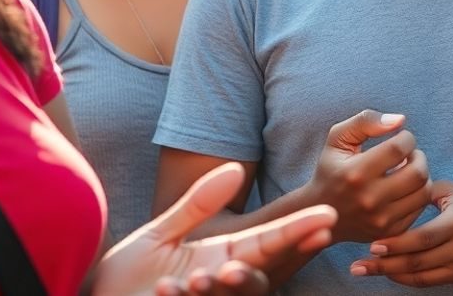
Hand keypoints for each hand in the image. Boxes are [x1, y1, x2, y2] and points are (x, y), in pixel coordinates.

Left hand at [93, 162, 335, 295]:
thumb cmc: (126, 276)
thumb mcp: (160, 233)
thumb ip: (196, 205)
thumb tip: (236, 169)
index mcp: (219, 260)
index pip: (267, 244)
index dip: (296, 232)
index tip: (326, 218)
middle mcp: (216, 285)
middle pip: (257, 281)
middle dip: (253, 277)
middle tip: (234, 268)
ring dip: (216, 292)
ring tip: (192, 281)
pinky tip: (164, 289)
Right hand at [305, 110, 431, 242]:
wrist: (320, 212)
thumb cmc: (332, 169)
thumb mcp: (338, 138)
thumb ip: (366, 121)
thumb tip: (400, 120)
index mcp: (355, 173)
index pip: (399, 148)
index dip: (406, 138)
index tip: (400, 138)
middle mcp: (369, 199)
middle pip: (417, 172)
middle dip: (418, 156)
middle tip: (409, 154)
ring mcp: (380, 220)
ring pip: (423, 192)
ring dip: (422, 175)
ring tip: (408, 169)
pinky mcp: (389, 232)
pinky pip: (420, 209)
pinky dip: (418, 194)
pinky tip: (405, 187)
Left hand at [349, 180, 452, 286]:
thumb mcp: (451, 191)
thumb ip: (422, 191)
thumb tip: (391, 186)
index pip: (421, 238)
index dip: (395, 245)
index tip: (372, 246)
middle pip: (416, 261)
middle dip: (384, 265)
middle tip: (358, 264)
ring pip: (420, 276)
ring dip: (391, 274)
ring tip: (366, 271)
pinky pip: (428, 282)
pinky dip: (407, 280)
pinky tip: (389, 274)